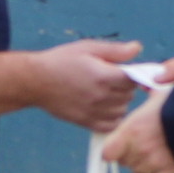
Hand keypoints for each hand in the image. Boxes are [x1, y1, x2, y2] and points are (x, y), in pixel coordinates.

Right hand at [21, 38, 146, 134]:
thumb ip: (115, 51)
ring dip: (119, 102)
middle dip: (125, 86)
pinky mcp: (87, 122)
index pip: (134, 80)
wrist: (36, 81)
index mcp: (104, 76)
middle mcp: (101, 96)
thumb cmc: (61, 61)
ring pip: (122, 110)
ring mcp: (94, 111)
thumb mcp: (88, 48)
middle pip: (129, 95)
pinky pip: (111, 124)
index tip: (126, 71)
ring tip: (105, 92)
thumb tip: (137, 48)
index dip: (133, 74)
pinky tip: (103, 107)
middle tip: (110, 79)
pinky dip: (112, 117)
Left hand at [99, 92, 173, 172]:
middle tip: (144, 143)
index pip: (108, 152)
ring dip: (144, 166)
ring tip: (156, 153)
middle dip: (130, 155)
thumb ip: (148, 94)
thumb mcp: (161, 94)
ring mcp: (154, 163)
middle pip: (124, 162)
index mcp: (133, 130)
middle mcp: (140, 149)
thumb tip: (146, 83)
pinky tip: (163, 166)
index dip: (112, 149)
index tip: (117, 145)